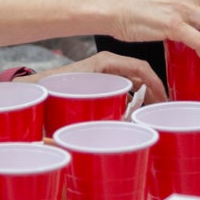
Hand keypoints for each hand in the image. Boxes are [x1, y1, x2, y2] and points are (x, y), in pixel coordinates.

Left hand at [26, 52, 167, 103]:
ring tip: (155, 116)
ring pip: (134, 81)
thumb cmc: (51, 89)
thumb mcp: (74, 100)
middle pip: (141, 75)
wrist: (34, 87)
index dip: (157, 85)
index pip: (141, 68)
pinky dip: (135, 98)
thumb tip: (107, 137)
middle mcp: (107, 63)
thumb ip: (92, 117)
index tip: (165, 102)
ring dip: (146, 97)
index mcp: (105, 63)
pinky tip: (137, 114)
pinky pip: (125, 86)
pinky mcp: (102, 80)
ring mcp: (105, 71)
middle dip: (155, 93)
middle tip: (164, 113)